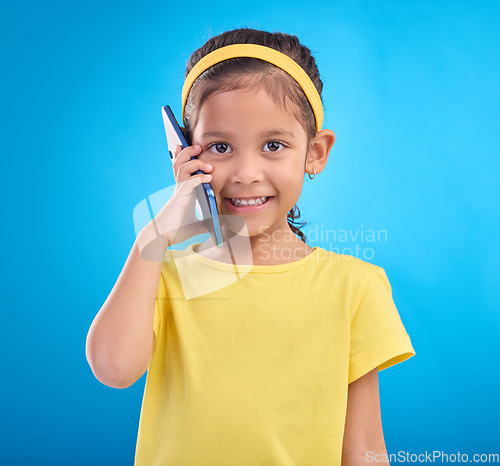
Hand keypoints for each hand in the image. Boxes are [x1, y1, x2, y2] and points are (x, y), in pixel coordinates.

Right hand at [137, 144, 213, 260]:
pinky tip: (207, 178)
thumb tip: (224, 225)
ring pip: (182, 169)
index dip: (186, 157)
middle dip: (189, 153)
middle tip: (199, 146)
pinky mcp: (179, 199)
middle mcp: (180, 188)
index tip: (194, 149)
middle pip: (181, 164)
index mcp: (184, 191)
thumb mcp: (198, 226)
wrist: (163, 238)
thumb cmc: (176, 230)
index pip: (184, 169)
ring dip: (195, 163)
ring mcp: (178, 192)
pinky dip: (197, 179)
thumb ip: (209, 223)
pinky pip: (188, 184)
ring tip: (208, 164)